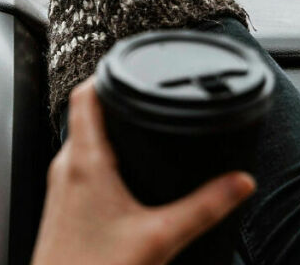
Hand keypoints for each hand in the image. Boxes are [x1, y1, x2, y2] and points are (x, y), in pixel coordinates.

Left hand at [31, 79, 255, 264]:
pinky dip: (100, 157)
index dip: (106, 73)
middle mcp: (64, 167)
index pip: (84, 95)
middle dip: (115, 103)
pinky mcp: (61, 205)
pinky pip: (79, 166)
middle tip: (144, 96)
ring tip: (138, 127)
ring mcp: (58, 186)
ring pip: (81, 141)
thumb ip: (205, 207)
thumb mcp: (162, 236)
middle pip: (85, 115)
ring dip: (107, 130)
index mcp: (84, 161)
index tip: (128, 63)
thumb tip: (241, 182)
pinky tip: (123, 173)